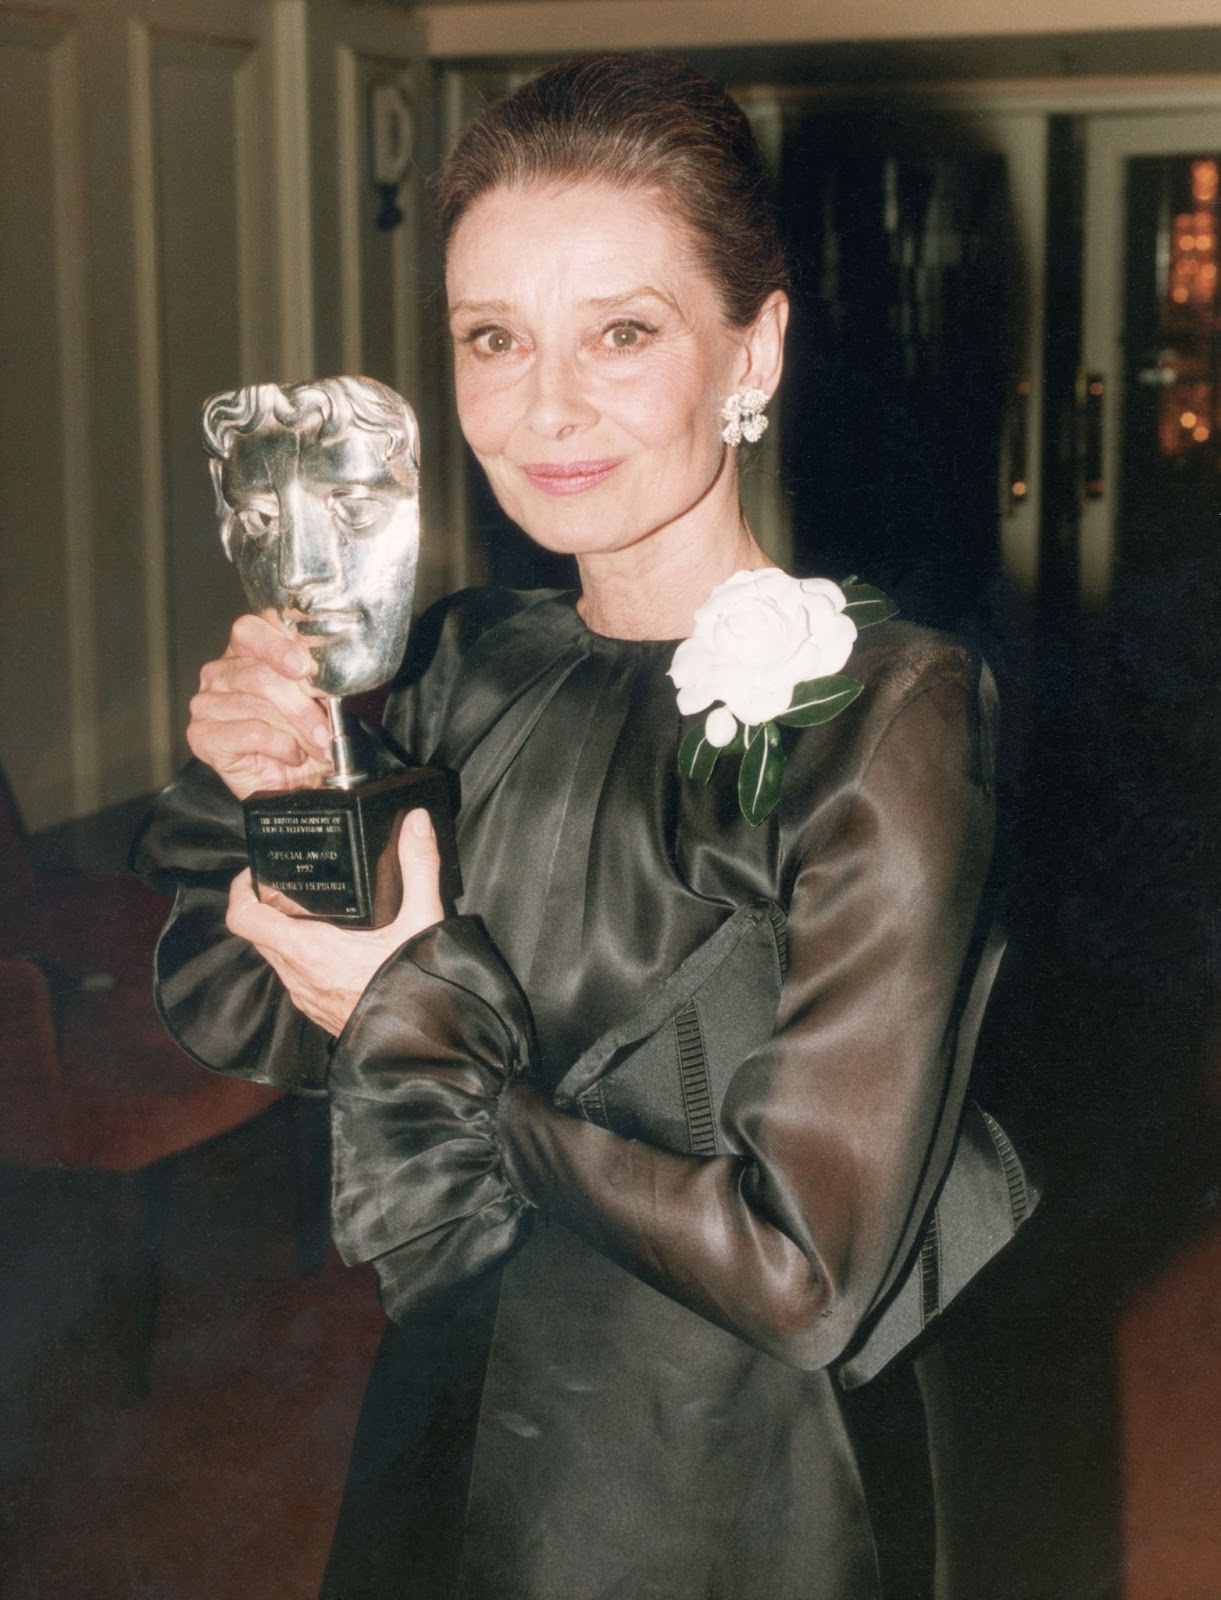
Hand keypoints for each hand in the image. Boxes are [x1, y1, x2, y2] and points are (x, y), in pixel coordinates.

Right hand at [188, 613, 332, 800]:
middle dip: (302, 705)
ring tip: (317, 746)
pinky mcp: (202, 735)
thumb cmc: (304, 736)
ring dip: (298, 730)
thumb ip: (313, 678)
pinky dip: (281, 745)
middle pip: (259, 674)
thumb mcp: (317, 700)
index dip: (278, 645)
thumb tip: (321, 670)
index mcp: (245, 651)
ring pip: (258, 705)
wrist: (295, 783)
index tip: (306, 667)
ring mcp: (206, 703)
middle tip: (326, 728)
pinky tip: (289, 754)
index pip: (250, 630)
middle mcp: (220, 672)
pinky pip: (251, 732)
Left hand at [226, 808, 445, 1035]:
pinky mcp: (317, 1010)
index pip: (244, 917)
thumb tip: (417, 822)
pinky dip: (301, 956)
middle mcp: (297, 974)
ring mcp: (304, 996)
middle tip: (291, 881)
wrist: (422, 1047)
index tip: (255, 870)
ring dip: (284, 932)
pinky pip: (294, 976)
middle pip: (257, 932)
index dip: (240, 889)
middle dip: (266, 904)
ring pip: (275, 956)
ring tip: (316, 909)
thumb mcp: (422, 921)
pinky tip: (335, 946)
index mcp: (309, 949)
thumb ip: (418, 867)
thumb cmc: (416, 989)